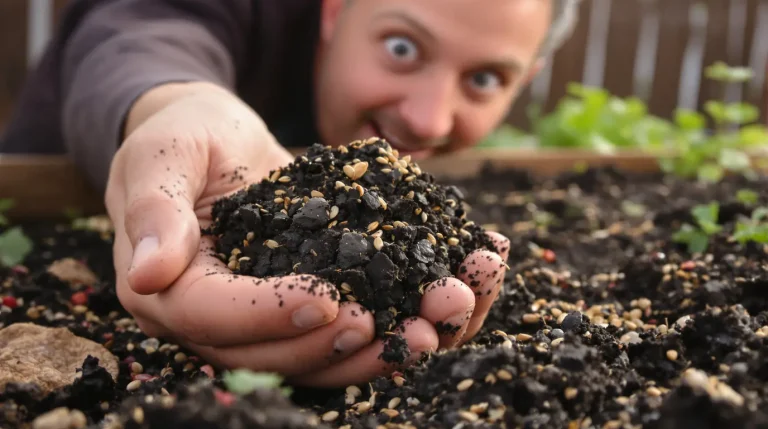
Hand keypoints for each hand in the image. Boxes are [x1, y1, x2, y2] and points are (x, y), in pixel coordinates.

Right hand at [106, 82, 509, 387]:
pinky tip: (468, 275)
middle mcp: (226, 320)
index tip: (330, 302)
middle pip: (285, 353)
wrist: (219, 137)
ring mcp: (276, 313)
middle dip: (357, 343)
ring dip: (401, 336)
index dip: (273, 317)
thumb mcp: (162, 155)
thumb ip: (152, 209)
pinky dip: (415, 303)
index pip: (217, 320)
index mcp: (176, 292)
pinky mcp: (319, 297)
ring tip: (457, 303)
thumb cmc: (182, 137)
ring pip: (334, 351)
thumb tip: (147, 275)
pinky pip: (363, 317)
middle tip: (422, 322)